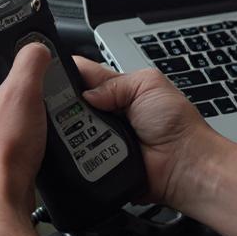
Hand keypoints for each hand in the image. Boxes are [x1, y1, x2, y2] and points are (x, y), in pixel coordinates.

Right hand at [75, 58, 217, 210]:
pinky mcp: (96, 160)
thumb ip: (114, 82)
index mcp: (117, 87)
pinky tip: (82, 146)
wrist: (183, 163)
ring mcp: (99, 136)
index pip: (84, 74)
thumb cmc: (176, 123)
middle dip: (66, 102)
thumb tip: (85, 93)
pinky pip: (76, 154)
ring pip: (68, 127)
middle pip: (70, 101)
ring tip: (87, 126)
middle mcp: (106, 111)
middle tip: (73, 105)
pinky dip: (76, 150)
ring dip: (72, 126)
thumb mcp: (148, 84)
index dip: (68, 72)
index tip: (54, 73)